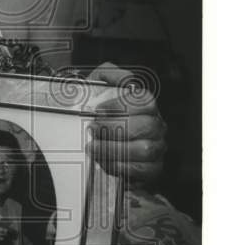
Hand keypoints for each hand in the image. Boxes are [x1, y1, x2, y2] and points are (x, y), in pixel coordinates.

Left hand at [87, 62, 166, 187]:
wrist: (88, 141)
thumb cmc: (97, 115)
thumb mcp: (98, 87)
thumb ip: (108, 75)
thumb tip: (118, 75)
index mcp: (145, 105)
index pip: (145, 101)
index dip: (121, 105)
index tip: (98, 111)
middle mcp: (155, 124)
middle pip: (147, 126)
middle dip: (115, 128)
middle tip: (92, 130)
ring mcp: (156, 147)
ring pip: (145, 148)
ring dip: (115, 149)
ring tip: (93, 147)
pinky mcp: (152, 168)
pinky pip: (145, 170)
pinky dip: (122, 167)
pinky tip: (105, 162)